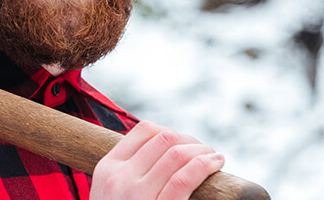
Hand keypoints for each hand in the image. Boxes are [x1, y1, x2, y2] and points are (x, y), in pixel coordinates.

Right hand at [91, 121, 224, 199]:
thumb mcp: (110, 194)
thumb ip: (128, 176)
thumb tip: (167, 156)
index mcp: (107, 169)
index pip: (144, 131)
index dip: (171, 132)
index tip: (183, 145)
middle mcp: (120, 178)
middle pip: (165, 139)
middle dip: (191, 141)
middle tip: (204, 152)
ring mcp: (138, 194)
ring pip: (178, 154)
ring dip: (203, 151)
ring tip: (214, 158)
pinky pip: (186, 177)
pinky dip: (206, 165)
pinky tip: (216, 164)